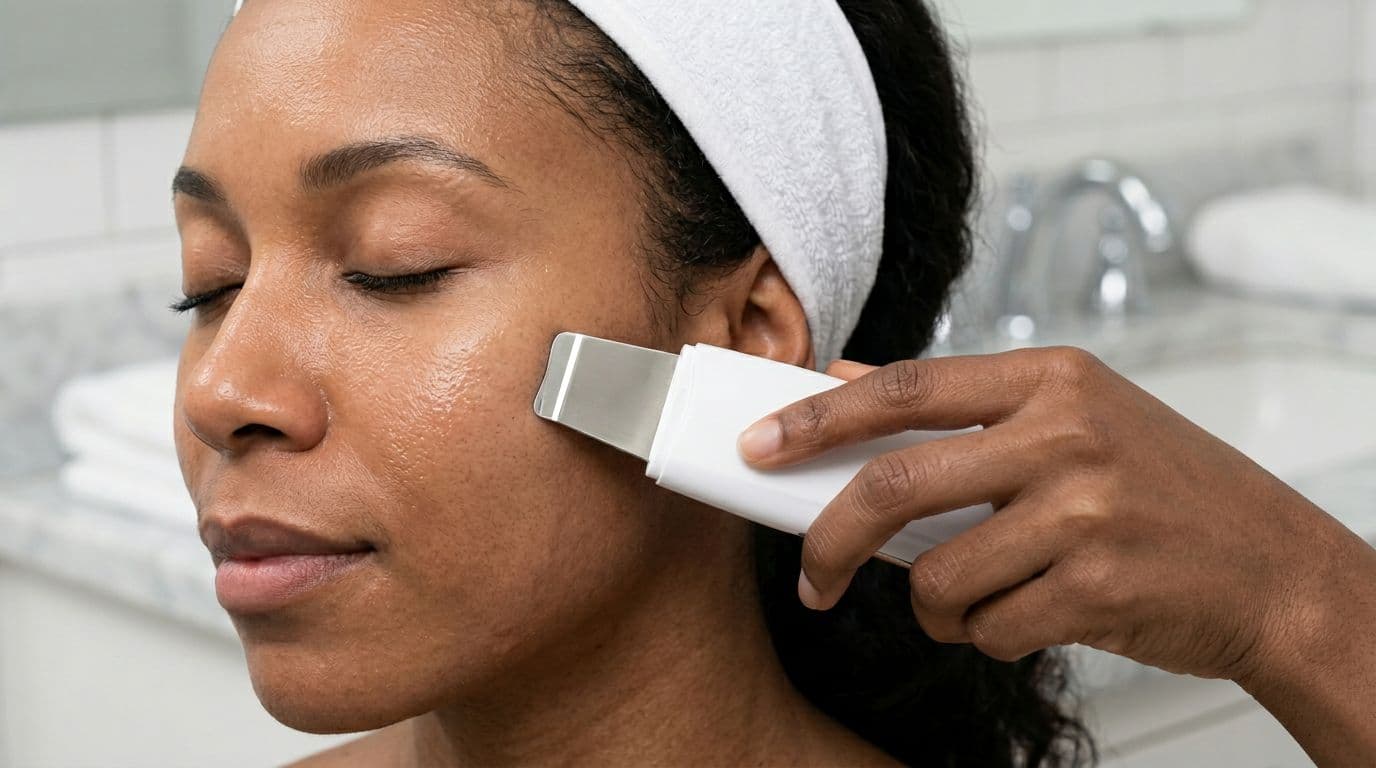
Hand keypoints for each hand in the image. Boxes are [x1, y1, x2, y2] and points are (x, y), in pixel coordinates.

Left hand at [737, 347, 1375, 686]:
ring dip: (936, 606)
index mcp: (1050, 379)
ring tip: (977, 599)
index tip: (759, 444)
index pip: (903, 388)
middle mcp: (1065, 434)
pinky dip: (985, 635)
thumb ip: (960, 407)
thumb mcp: (1072, 417)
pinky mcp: (1100, 586)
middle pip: (895, 484)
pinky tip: (1028, 616)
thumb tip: (843, 384)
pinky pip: (988, 627)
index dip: (817, 418)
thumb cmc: (1163, 490)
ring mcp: (1085, 510)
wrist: (1275, 568)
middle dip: (830, 540)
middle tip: (812, 576)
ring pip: (937, 574)